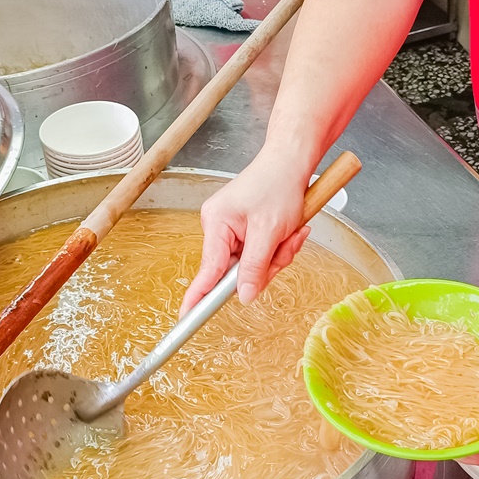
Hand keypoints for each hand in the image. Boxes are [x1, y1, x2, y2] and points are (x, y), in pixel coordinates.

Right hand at [180, 153, 311, 315]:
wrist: (291, 160)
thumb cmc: (279, 183)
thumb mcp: (270, 230)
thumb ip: (254, 266)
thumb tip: (242, 296)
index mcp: (217, 224)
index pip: (208, 270)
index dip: (199, 297)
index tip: (186, 318)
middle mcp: (219, 227)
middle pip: (237, 270)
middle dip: (267, 263)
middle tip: (286, 244)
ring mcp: (232, 229)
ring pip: (253, 264)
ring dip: (277, 253)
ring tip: (292, 230)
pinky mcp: (245, 230)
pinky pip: (260, 253)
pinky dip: (278, 246)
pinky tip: (290, 229)